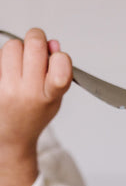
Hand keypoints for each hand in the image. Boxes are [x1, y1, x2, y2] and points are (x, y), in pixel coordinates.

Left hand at [0, 28, 72, 185]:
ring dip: (16, 52)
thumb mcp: (55, 99)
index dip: (58, 58)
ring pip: (11, 46)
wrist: (5, 141)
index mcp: (47, 96)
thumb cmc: (33, 118)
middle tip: (37, 57)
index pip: (59, 62)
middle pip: (32, 44)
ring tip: (18, 69)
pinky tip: (6, 73)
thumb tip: (53, 44)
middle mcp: (24, 91)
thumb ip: (58, 71)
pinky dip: (3, 60)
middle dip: (36, 46)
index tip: (57, 63)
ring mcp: (4, 88)